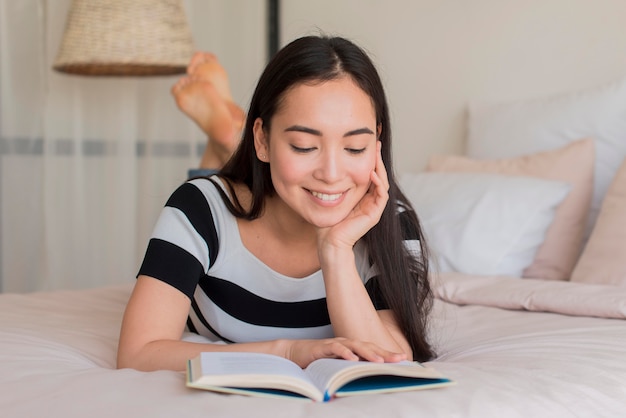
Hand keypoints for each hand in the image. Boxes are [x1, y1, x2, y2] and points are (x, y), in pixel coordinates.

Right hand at [283, 337, 405, 367]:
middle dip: (385, 353)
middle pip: (369, 347)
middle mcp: (347, 344)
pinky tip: (352, 359)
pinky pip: (336, 348)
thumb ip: (350, 371)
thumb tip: (366, 382)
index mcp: (352, 348)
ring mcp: (335, 344)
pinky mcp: (323, 347)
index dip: (388, 354)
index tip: (404, 359)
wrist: (295, 353)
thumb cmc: (318, 360)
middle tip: (399, 359)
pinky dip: (344, 353)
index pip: (373, 350)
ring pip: (355, 346)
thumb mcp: (337, 367)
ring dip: (368, 353)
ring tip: (380, 360)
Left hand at [317, 141, 388, 249]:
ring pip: (382, 182)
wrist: (330, 241)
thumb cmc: (327, 222)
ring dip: (380, 167)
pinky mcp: (374, 214)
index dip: (369, 159)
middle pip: (378, 175)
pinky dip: (378, 183)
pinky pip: (381, 195)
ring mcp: (373, 207)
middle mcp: (369, 200)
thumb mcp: (329, 196)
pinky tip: (372, 173)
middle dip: (377, 159)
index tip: (366, 144)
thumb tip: (325, 167)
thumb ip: (332, 184)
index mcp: (361, 197)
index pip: (369, 174)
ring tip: (376, 153)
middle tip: (376, 143)